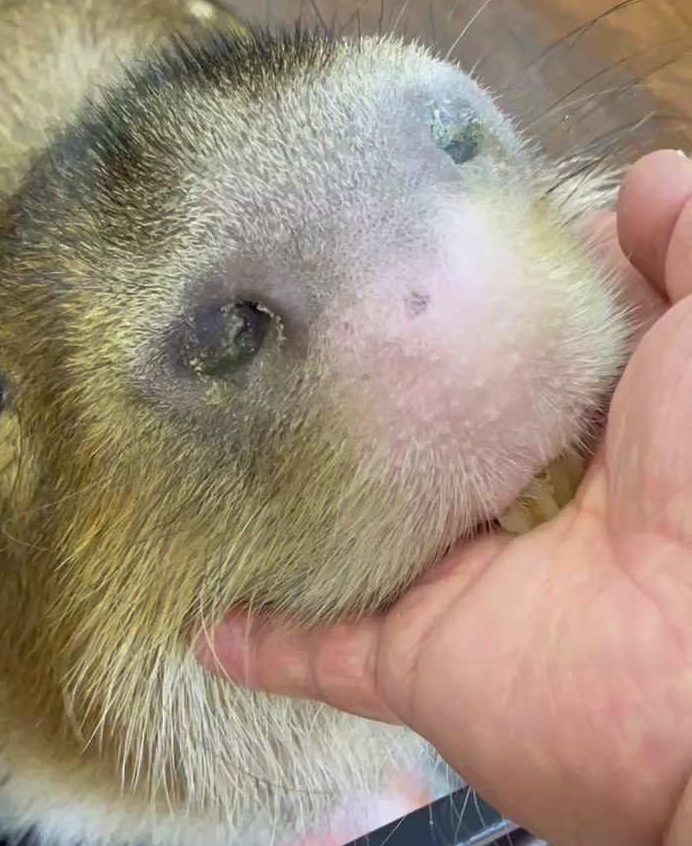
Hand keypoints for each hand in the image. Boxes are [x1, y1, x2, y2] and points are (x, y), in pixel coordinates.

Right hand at [197, 151, 691, 845]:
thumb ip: (687, 243)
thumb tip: (641, 183)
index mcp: (605, 427)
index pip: (515, 353)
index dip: (460, 298)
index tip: (384, 236)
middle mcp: (531, 505)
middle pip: (427, 446)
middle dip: (360, 398)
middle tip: (268, 316)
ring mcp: (471, 587)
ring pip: (361, 540)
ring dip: (296, 508)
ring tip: (209, 439)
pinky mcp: (420, 661)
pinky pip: (320, 652)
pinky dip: (262, 640)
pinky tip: (202, 612)